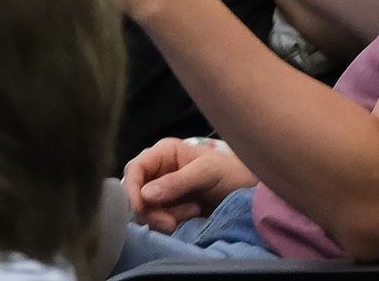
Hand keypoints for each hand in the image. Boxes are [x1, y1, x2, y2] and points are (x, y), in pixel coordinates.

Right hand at [123, 137, 257, 233]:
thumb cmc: (231, 173)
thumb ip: (179, 181)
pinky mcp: (167, 211)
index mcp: (164, 153)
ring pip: (144, 212)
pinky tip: (191, 217)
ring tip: (193, 211)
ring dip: (165, 218)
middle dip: (151, 211)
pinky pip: (156, 222)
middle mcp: (158, 172)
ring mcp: (161, 193)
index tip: (141, 208)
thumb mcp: (208, 172)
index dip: (131, 189)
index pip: (134, 169)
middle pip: (134, 195)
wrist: (247, 194)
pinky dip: (170, 224)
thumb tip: (145, 194)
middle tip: (172, 221)